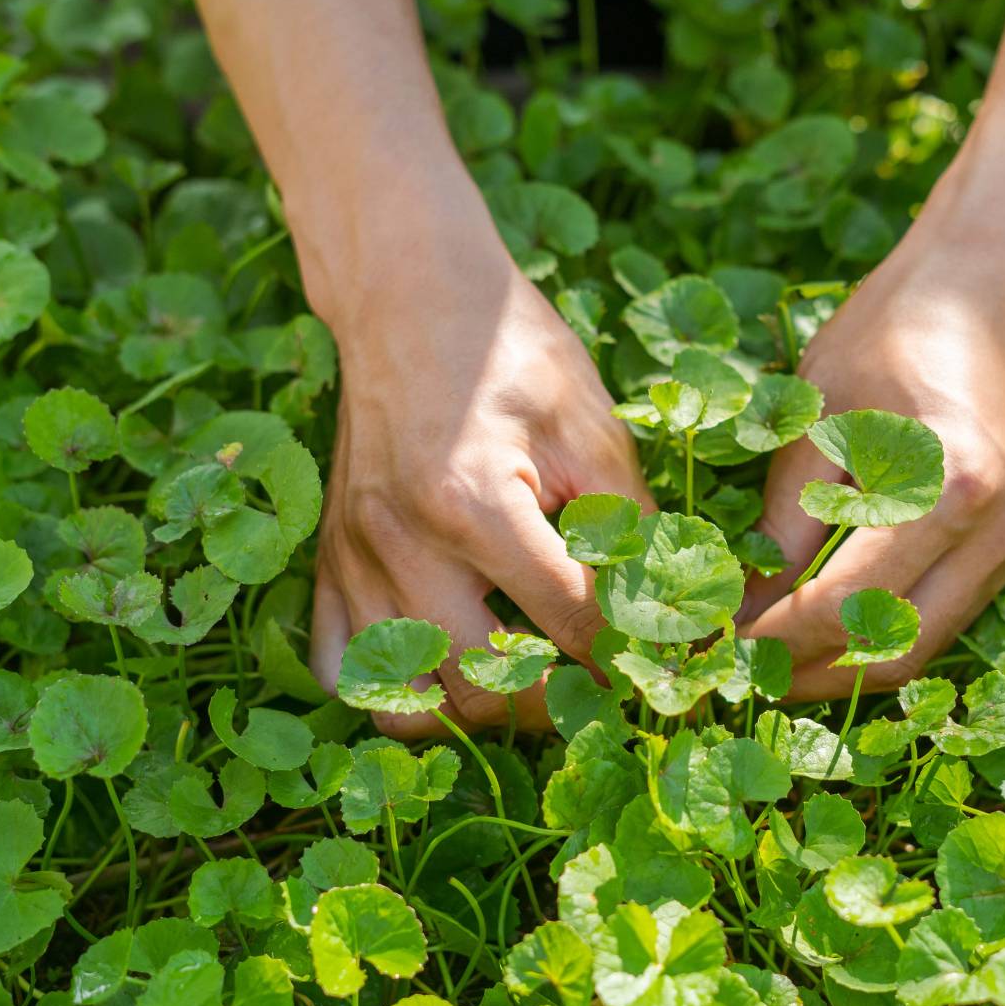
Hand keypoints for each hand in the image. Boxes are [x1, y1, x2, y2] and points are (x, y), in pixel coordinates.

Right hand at [305, 238, 651, 736]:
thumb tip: (676, 615)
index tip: (666, 679)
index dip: (630, 659)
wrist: (408, 296)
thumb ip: (632, 527)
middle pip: (482, 685)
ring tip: (526, 681)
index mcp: (476, 504)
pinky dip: (397, 687)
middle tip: (599, 690)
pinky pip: (346, 671)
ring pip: (405, 699)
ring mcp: (353, 560)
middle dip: (554, 703)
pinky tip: (450, 663)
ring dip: (475, 709)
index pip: (570, 624)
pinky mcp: (328, 561)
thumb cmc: (512, 353)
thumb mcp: (593, 429)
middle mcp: (400, 544)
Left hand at [741, 177, 1004, 699]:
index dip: (771, 639)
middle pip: (892, 650)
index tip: (710, 644)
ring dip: (843, 665)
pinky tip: (822, 628)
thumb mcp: (818, 412)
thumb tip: (738, 606)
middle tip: (733, 669)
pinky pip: (940, 615)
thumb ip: (785, 517)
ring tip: (768, 659)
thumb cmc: (892, 329)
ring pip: (921, 647)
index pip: (845, 604)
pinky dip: (879, 634)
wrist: (990, 287)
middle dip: (806, 673)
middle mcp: (997, 529)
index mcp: (950, 485)